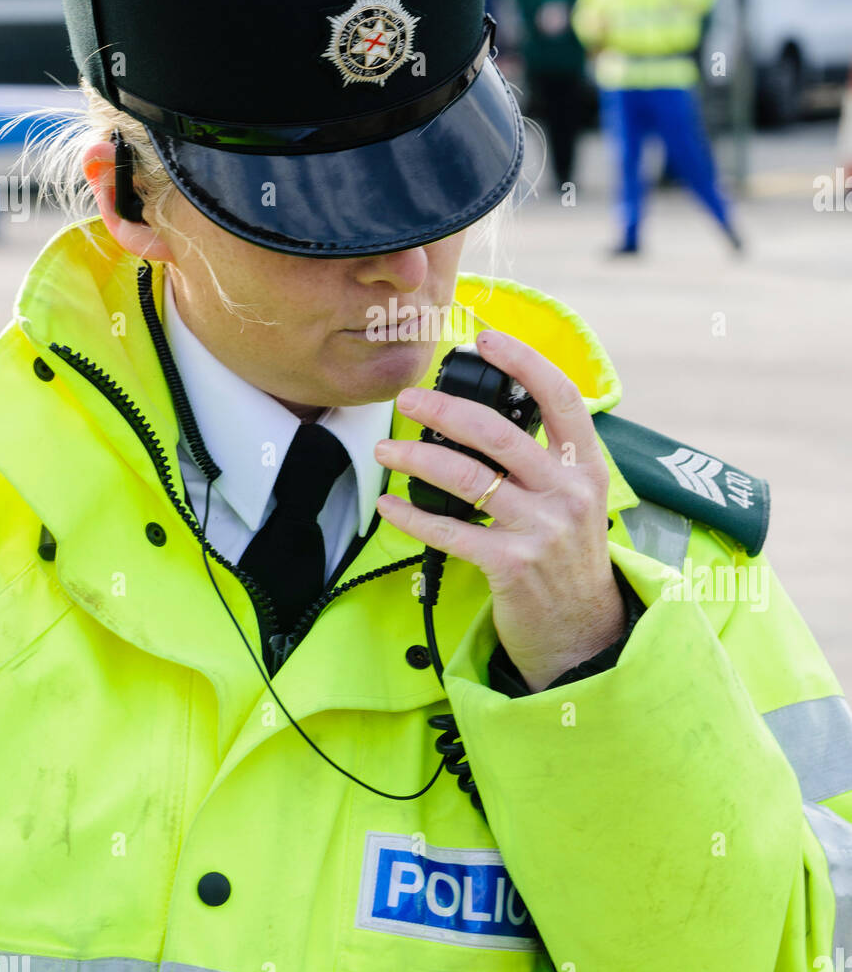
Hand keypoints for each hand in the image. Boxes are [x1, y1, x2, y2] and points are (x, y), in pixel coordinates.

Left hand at [374, 330, 624, 691]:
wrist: (583, 632)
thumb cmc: (567, 557)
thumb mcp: (575, 500)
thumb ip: (543, 460)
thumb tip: (483, 418)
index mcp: (585, 466)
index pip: (561, 398)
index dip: (524, 362)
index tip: (486, 339)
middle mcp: (568, 492)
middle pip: (499, 433)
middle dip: (444, 410)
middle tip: (407, 399)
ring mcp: (542, 529)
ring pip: (468, 477)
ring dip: (416, 460)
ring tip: (386, 451)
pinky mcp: (512, 565)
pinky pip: (451, 531)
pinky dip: (413, 516)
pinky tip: (389, 506)